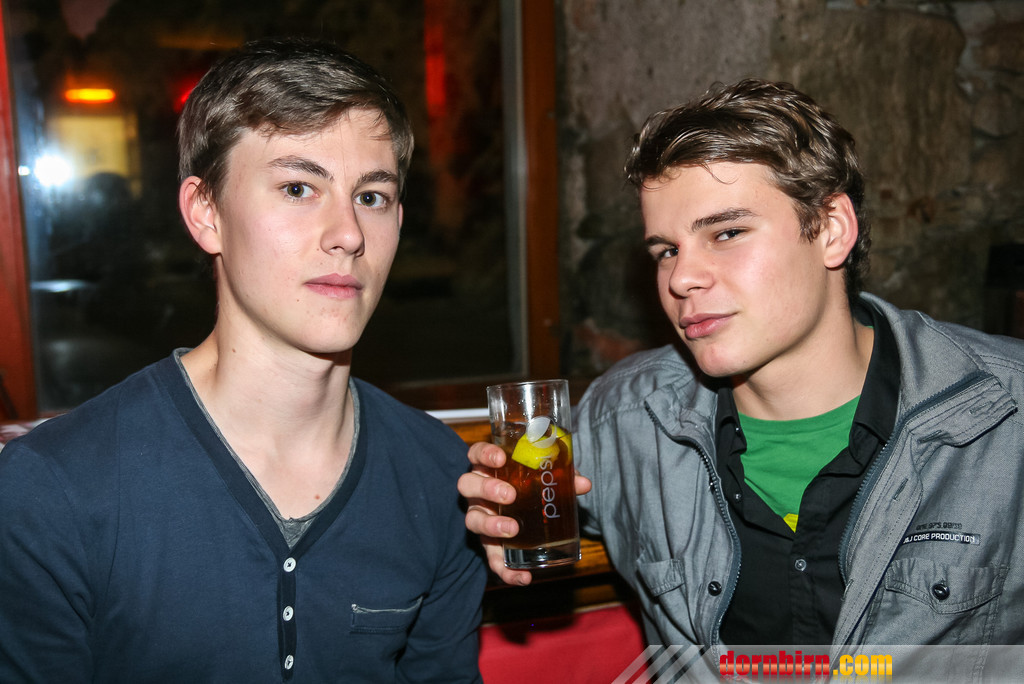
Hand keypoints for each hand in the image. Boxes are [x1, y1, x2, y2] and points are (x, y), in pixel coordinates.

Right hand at [458, 441, 591, 585]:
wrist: (525, 514)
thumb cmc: (530, 489)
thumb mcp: (544, 480)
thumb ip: (561, 478)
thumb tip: (583, 484)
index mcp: (489, 469)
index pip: (476, 454)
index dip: (484, 454)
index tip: (500, 458)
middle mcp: (478, 492)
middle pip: (468, 485)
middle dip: (487, 489)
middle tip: (509, 495)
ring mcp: (480, 517)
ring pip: (472, 519)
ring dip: (491, 524)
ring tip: (512, 529)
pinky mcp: (488, 545)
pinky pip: (491, 558)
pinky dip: (506, 570)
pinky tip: (523, 577)